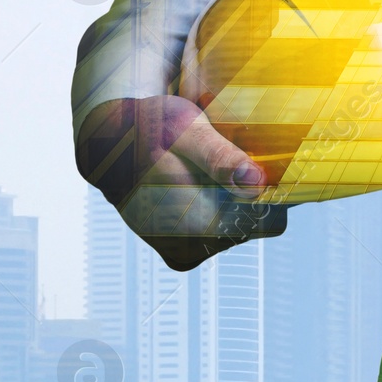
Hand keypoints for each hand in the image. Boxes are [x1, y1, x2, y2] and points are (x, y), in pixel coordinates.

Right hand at [76, 95, 286, 271]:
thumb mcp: (186, 131)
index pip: (273, 219)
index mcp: (202, 225)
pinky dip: (216, 215)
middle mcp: (193, 248)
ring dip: (234, 206)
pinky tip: (205, 188)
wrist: (106, 144)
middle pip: (255, 227)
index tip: (267, 165)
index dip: (276, 192)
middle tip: (243, 162)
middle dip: (254, 199)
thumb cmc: (150, 129)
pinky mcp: (177, 253)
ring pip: (236, 232)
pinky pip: (215, 238)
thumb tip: (256, 184)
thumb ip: (220, 157)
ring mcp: (183, 253)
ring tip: (217, 174)